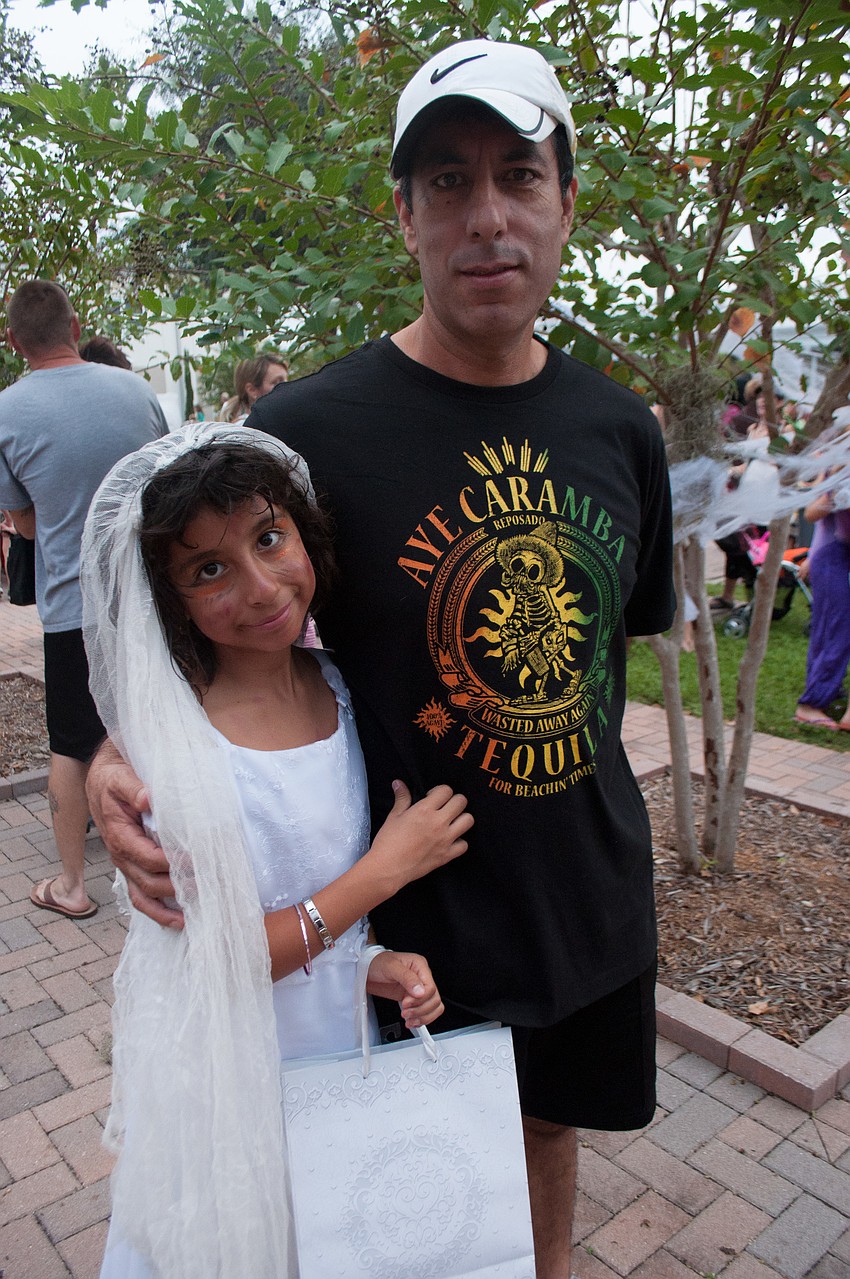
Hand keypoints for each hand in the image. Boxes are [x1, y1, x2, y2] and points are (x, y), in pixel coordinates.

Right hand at [86, 740, 182, 928]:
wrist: (100, 781)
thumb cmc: (112, 780)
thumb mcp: (120, 779)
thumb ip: (133, 789)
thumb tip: (148, 798)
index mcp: (120, 836)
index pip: (149, 858)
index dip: (174, 863)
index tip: (197, 862)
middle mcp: (121, 856)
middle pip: (149, 882)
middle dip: (176, 888)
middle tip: (205, 886)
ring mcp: (126, 865)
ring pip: (143, 896)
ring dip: (166, 909)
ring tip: (191, 917)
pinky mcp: (132, 867)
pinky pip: (141, 896)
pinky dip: (157, 911)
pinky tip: (178, 919)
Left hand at [366, 951, 443, 1028]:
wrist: (366, 971)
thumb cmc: (377, 963)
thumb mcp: (391, 967)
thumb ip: (407, 978)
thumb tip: (420, 991)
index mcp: (420, 966)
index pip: (431, 988)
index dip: (420, 999)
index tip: (405, 1003)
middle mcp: (421, 977)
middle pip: (434, 999)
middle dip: (420, 1010)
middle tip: (405, 1012)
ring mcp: (417, 989)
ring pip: (433, 1007)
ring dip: (422, 1017)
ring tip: (409, 1020)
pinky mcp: (412, 999)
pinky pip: (425, 1011)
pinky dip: (421, 1019)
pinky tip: (412, 1021)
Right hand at [368, 781, 472, 891]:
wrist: (388, 868)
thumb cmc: (388, 841)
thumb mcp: (394, 816)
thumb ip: (402, 798)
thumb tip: (399, 783)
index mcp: (424, 810)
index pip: (446, 790)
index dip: (440, 791)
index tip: (432, 798)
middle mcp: (438, 822)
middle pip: (461, 801)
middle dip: (453, 801)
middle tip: (443, 808)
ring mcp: (445, 839)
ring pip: (468, 820)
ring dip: (460, 818)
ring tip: (449, 822)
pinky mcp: (447, 855)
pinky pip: (464, 844)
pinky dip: (459, 842)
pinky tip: (449, 841)